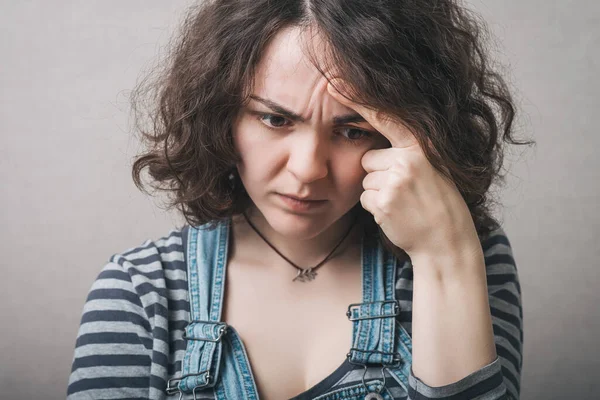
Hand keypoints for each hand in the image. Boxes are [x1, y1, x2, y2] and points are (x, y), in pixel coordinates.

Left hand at [327, 79, 479, 259]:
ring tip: (402, 201)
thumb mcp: (430, 166)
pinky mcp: (383, 201)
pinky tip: (396, 213)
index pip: (384, 117)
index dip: (357, 99)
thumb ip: (405, 152)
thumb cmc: (436, 202)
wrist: (446, 239)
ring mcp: (394, 181)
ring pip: (364, 179)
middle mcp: (407, 159)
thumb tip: (373, 144)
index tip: (332, 84)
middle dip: (378, 172)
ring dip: (377, 191)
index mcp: (420, 146)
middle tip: (403, 188)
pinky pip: (364, 198)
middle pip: (368, 157)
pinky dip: (375, 207)